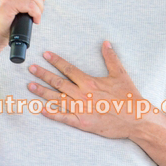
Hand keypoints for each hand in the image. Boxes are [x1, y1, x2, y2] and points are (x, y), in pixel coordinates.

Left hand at [28, 41, 146, 138]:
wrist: (136, 118)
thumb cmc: (129, 97)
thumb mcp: (120, 74)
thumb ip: (111, 58)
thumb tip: (105, 43)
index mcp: (90, 82)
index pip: (69, 69)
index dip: (56, 61)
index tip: (45, 55)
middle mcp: (83, 95)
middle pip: (58, 83)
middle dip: (43, 74)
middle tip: (31, 68)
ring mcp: (81, 109)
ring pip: (57, 99)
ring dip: (42, 92)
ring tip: (30, 86)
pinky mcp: (83, 122)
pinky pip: (64, 118)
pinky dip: (52, 114)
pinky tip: (40, 110)